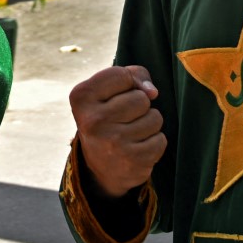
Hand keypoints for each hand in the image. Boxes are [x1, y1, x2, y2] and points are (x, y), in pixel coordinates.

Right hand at [70, 65, 165, 199]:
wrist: (101, 167)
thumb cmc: (109, 116)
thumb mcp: (109, 91)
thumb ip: (132, 75)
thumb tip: (153, 92)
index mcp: (81, 97)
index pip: (122, 75)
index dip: (126, 84)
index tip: (114, 97)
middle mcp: (93, 121)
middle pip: (141, 98)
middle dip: (139, 106)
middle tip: (122, 119)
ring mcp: (113, 143)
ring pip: (154, 118)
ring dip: (148, 124)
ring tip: (130, 133)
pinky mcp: (132, 161)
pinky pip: (160, 139)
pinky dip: (154, 142)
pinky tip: (137, 148)